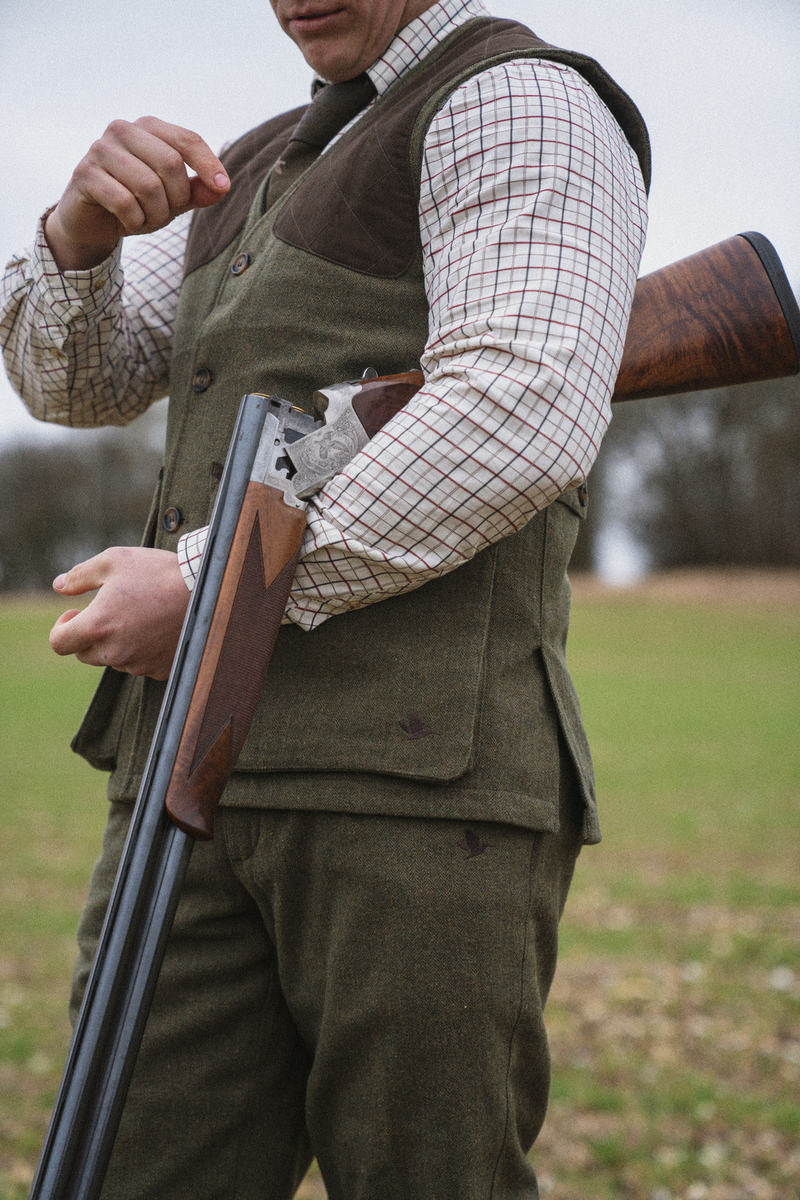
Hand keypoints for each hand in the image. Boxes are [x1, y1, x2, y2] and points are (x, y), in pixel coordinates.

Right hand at [44, 116, 230, 270]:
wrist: (92, 221)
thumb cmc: (136, 203)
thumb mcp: (173, 199)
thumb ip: (198, 191)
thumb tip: (222, 187)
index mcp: (148, 128)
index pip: (187, 140)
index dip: (208, 164)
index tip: (223, 187)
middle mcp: (123, 130)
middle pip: (170, 163)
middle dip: (176, 198)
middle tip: (167, 213)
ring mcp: (100, 149)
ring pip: (148, 185)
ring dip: (155, 214)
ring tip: (147, 218)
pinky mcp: (85, 174)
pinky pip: (124, 202)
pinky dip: (135, 221)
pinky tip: (129, 221)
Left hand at [50, 547, 189, 679]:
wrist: (207, 590)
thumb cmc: (158, 572)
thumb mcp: (114, 561)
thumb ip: (80, 575)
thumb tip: (59, 585)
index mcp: (98, 626)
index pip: (59, 643)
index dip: (61, 627)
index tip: (75, 613)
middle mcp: (115, 652)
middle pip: (85, 654)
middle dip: (90, 634)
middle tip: (109, 610)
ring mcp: (139, 664)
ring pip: (115, 658)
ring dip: (118, 641)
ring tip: (140, 614)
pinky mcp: (160, 669)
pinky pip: (141, 663)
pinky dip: (143, 649)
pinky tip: (157, 627)